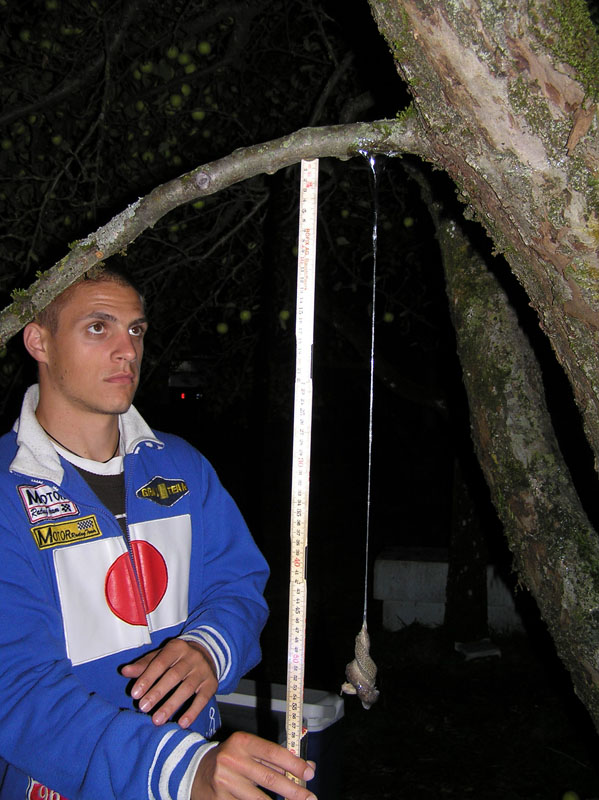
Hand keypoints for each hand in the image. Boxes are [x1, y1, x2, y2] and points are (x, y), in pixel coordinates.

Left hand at [122, 639, 217, 727]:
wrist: (208, 653)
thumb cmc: (177, 658)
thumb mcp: (161, 656)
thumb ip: (143, 665)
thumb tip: (124, 671)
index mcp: (176, 647)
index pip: (160, 662)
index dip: (147, 678)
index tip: (134, 694)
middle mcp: (192, 657)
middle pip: (174, 675)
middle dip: (158, 692)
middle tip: (143, 708)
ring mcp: (203, 670)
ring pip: (187, 688)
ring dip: (171, 705)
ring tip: (157, 720)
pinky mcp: (212, 684)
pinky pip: (202, 699)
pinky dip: (193, 712)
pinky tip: (182, 723)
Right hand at [192, 731, 316, 799]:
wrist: (195, 772)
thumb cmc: (231, 761)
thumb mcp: (250, 753)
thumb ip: (276, 760)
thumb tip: (307, 767)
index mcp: (242, 742)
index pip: (273, 752)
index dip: (294, 764)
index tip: (310, 773)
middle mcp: (232, 759)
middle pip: (269, 778)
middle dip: (294, 791)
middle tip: (310, 798)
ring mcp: (224, 782)